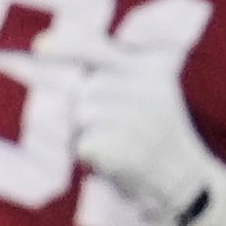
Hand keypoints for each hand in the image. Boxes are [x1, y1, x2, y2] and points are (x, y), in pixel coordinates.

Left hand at [39, 16, 218, 225]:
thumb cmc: (157, 134)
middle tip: (117, 128)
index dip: (66, 46)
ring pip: (79, 117)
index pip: (97, 49)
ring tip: (119, 142)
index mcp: (151, 70)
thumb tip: (43, 47)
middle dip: (86, 110)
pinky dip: (90, 154)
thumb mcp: (148, 93)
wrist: (187, 180)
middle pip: (82, 91)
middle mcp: (142, 88)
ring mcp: (130, 117)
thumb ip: (108, 71)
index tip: (38, 45)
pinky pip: (81, 144)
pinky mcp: (116, 146)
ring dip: (88, 133)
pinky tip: (115, 159)